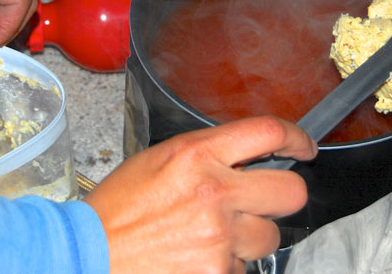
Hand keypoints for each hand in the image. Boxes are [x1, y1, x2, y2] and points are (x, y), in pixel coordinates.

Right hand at [85, 116, 317, 272]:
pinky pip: (242, 268)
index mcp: (197, 154)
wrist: (89, 254)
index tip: (302, 146)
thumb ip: (207, 155)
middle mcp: (214, 192)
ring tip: (211, 236)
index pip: (267, 132)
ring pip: (269, 237)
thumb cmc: (117, 208)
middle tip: (264, 200)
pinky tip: (196, 257)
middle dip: (282, 196)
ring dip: (249, 237)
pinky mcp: (217, 273)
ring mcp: (219, 237)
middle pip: (291, 191)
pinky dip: (225, 265)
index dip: (295, 137)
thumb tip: (246, 158)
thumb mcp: (160, 160)